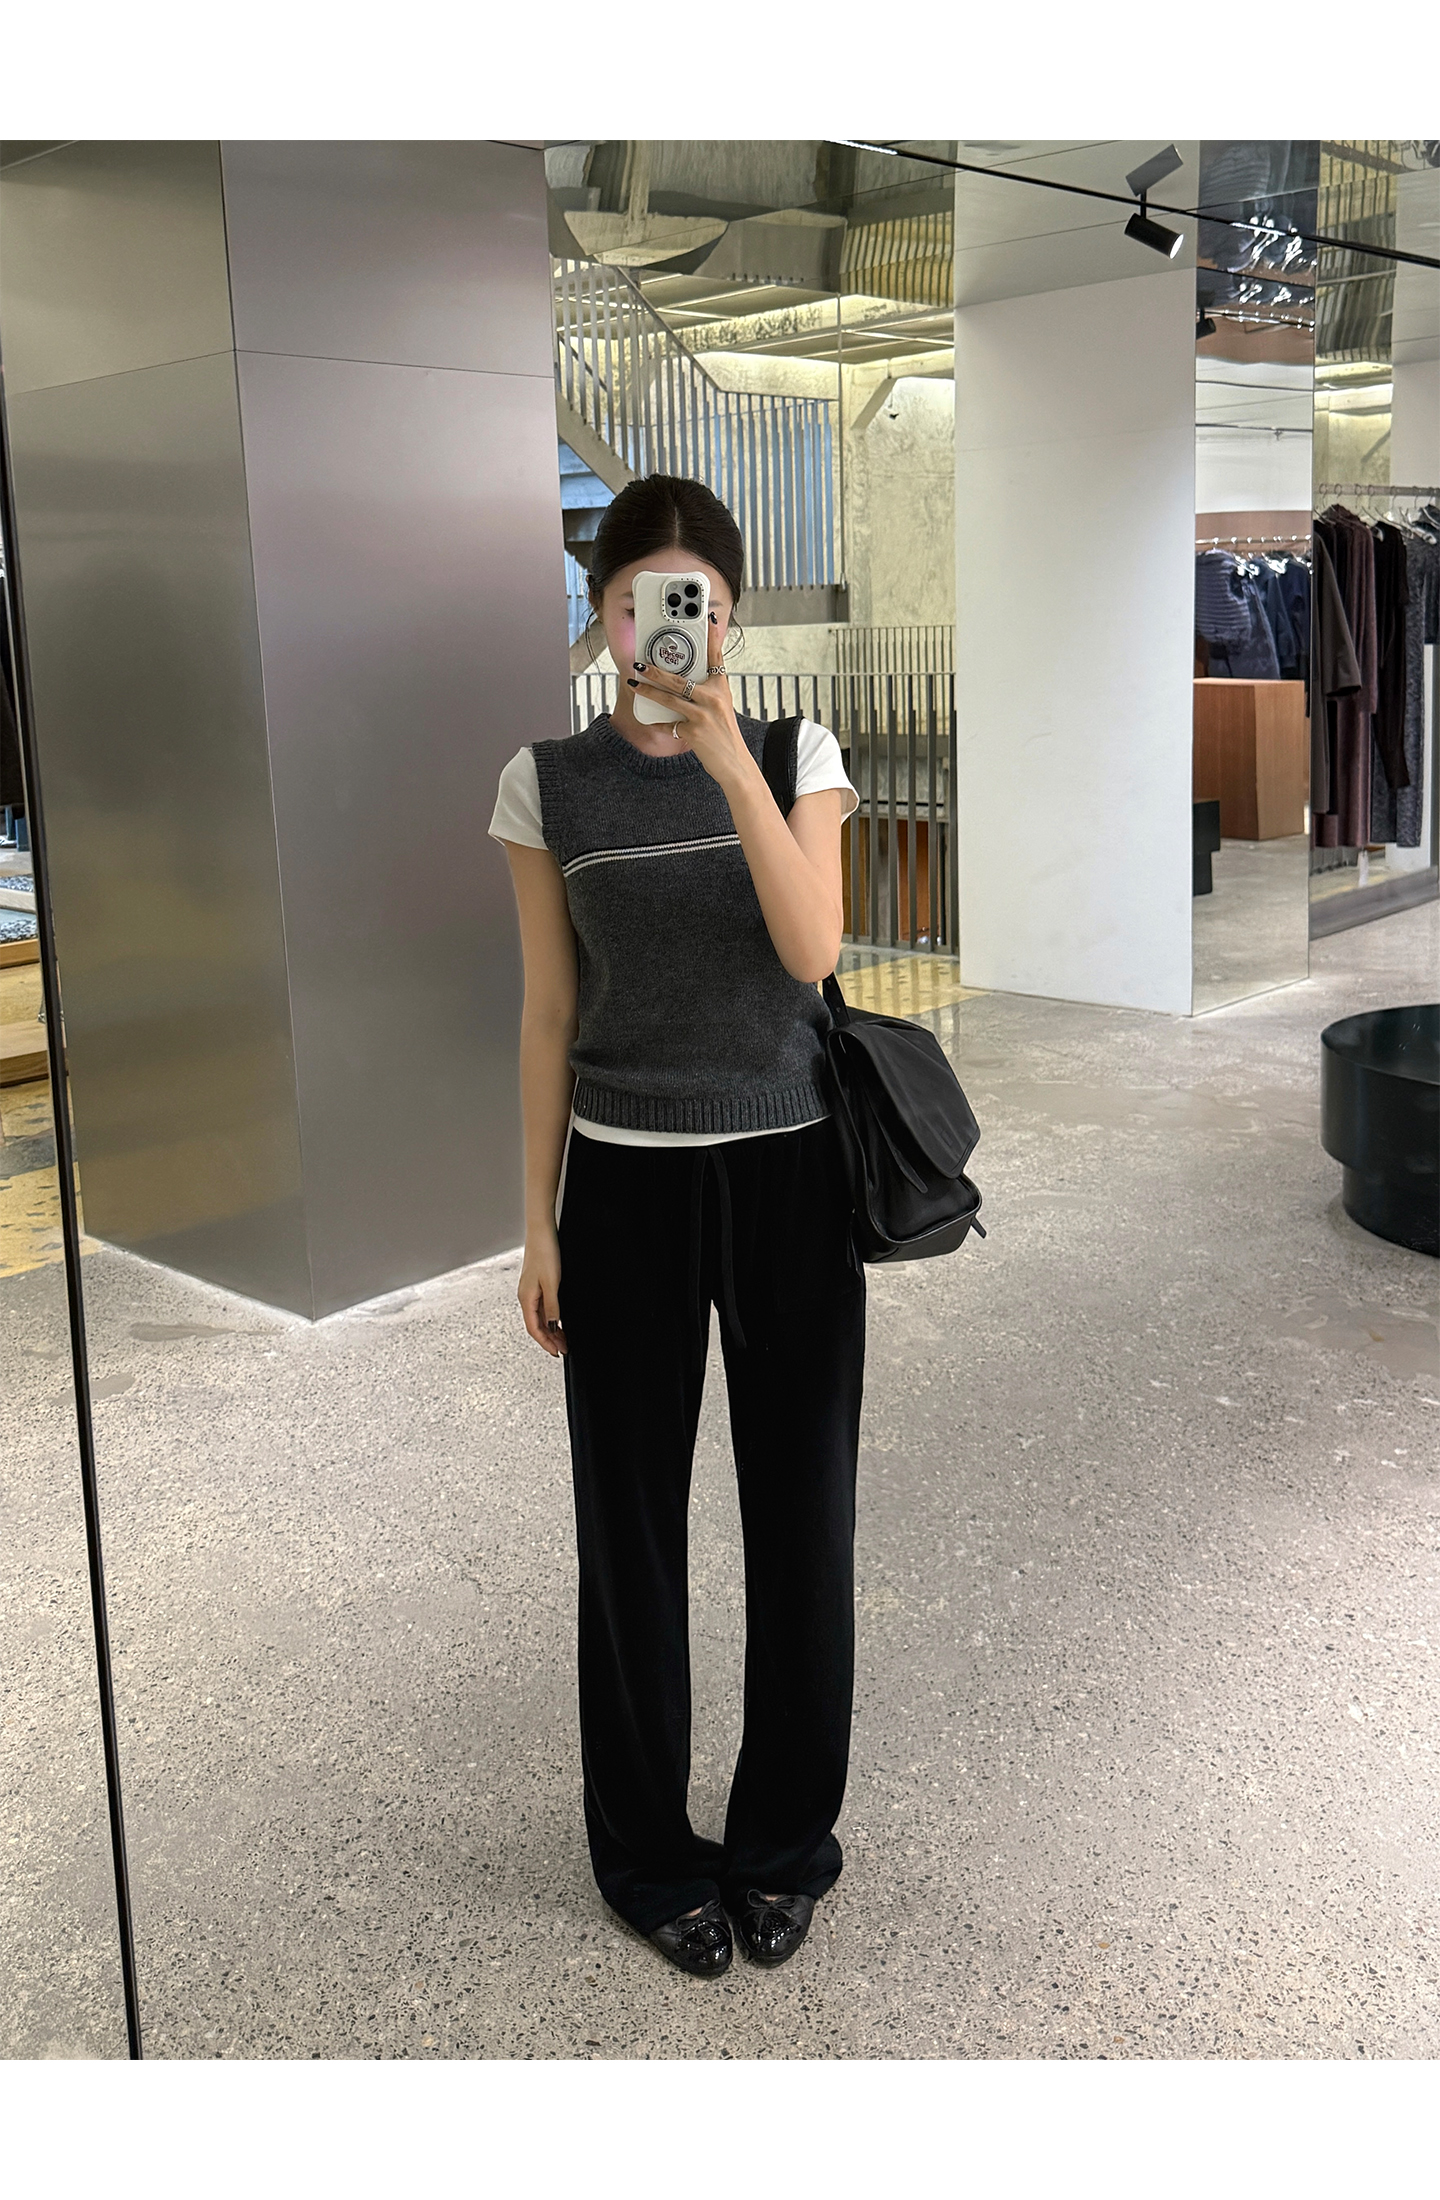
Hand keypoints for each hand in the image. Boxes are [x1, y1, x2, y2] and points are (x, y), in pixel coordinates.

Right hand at [518, 1231, 565, 1355]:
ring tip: (563, 1338)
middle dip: (550, 1339)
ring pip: (539, 1317)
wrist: (542, 1231)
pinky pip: (541, 1307)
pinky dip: (550, 1317)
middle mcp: (525, 1296)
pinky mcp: (536, 1284)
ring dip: (551, 1329)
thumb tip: (553, 1326)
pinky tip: (558, 1320)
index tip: (557, 1352)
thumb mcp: (552, 1283)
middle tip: (564, 1348)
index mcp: (526, 1298)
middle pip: (537, 1325)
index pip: (534, 1329)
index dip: (546, 1343)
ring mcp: (530, 1290)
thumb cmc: (544, 1252)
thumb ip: (552, 1307)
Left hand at [628, 631, 755, 794]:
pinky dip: (659, 722)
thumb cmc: (725, 735)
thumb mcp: (721, 708)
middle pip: (680, 679)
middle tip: (640, 663)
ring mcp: (703, 714)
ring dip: (648, 690)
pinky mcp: (694, 731)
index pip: (716, 657)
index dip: (712, 636)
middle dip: (656, 670)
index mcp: (721, 689)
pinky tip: (649, 718)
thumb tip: (683, 682)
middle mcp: (713, 698)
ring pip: (669, 698)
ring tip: (634, 683)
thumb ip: (706, 692)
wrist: (734, 763)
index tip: (707, 618)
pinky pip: (669, 723)